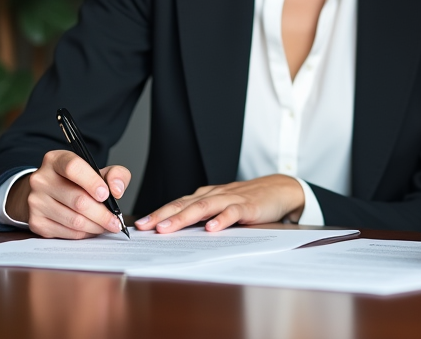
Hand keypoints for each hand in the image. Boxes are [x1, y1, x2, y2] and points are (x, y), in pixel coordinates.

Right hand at [7, 150, 130, 238]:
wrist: (47, 193)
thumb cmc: (77, 181)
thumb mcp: (97, 170)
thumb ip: (115, 174)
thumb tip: (117, 190)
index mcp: (56, 160)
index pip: (73, 168)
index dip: (92, 182)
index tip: (106, 194)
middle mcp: (41, 179)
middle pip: (77, 200)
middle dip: (102, 214)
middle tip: (116, 221)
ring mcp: (36, 202)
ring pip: (74, 220)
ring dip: (96, 226)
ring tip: (107, 225)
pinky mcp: (36, 222)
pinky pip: (67, 232)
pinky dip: (84, 233)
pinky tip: (92, 229)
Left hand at [135, 174, 305, 233]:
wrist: (280, 189)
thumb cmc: (248, 199)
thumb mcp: (222, 205)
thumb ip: (203, 214)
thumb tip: (176, 230)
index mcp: (207, 195)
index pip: (178, 203)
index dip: (159, 213)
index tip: (140, 225)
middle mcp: (215, 195)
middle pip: (186, 204)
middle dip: (164, 215)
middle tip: (146, 226)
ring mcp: (231, 199)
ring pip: (204, 207)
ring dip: (184, 217)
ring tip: (167, 228)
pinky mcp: (248, 207)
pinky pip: (233, 212)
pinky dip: (221, 220)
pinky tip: (211, 229)